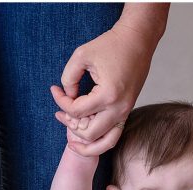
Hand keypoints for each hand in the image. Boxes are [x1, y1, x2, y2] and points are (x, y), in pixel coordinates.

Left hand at [50, 22, 157, 155]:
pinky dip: (99, 139)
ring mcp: (125, 111)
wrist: (137, 42)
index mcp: (108, 95)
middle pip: (89, 134)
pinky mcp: (127, 110)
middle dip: (70, 125)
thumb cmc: (111, 45)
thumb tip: (68, 95)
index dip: (60, 101)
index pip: (76, 112)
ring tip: (71, 140)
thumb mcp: (81, 56)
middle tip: (60, 113)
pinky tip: (85, 131)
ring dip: (87, 144)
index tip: (54, 89)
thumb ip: (69, 78)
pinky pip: (114, 134)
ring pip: (105, 142)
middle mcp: (119, 109)